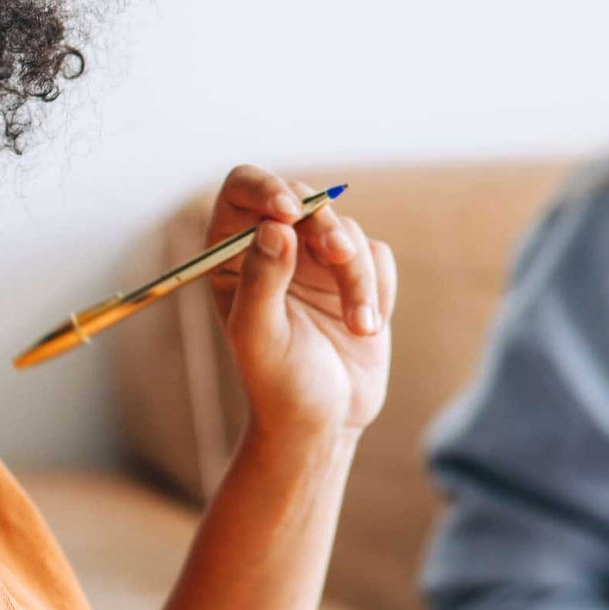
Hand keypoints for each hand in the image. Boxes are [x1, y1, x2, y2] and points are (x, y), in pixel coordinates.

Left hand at [202, 167, 394, 439]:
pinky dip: (377, 288)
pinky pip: (377, 255)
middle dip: (325, 228)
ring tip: (359, 326)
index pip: (242, 190)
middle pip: (303, 199)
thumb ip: (261, 280)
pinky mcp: (355, 274)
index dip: (265, 189)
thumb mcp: (260, 336)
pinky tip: (365, 327)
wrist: (324, 420)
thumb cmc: (279, 384)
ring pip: (347, 230)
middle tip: (340, 257)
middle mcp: (272, 247)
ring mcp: (314, 259)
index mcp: (230, 255)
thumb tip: (273, 227)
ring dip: (357, 277)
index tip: (288, 212)